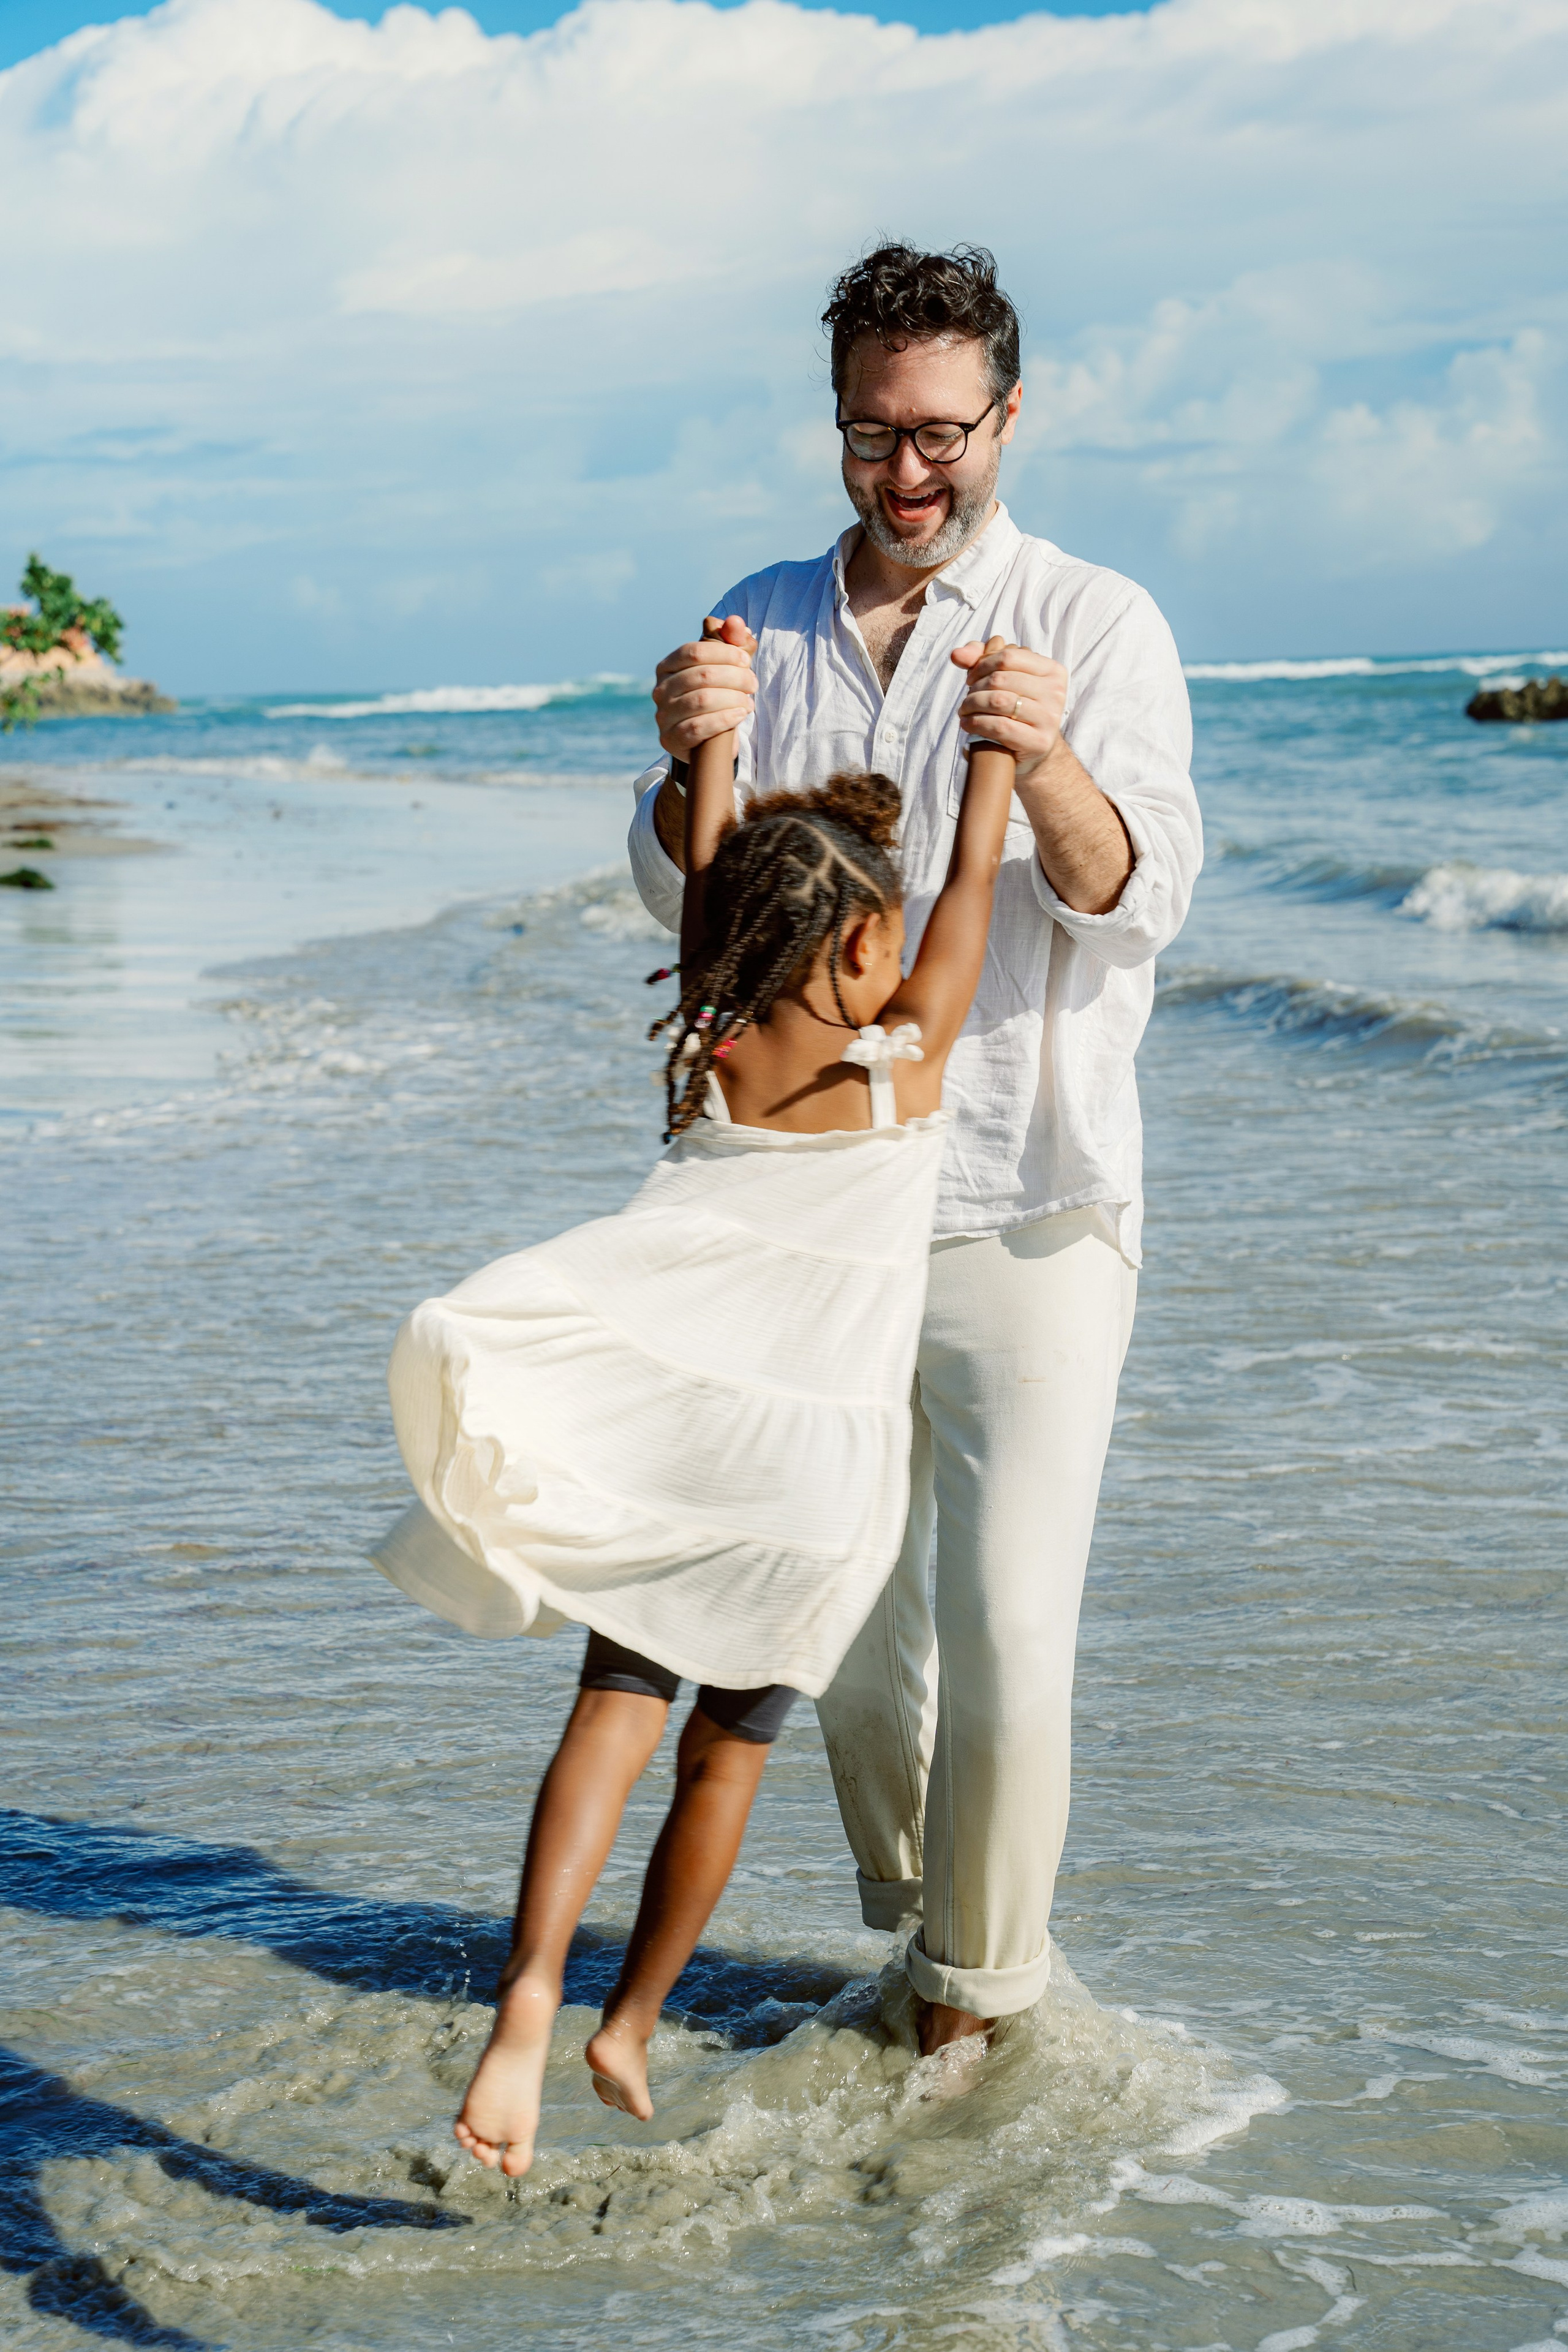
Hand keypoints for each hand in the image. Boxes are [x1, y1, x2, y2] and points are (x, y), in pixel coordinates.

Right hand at [652, 614, 756, 757]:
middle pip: (702, 675)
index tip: (746, 660)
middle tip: (753, 683)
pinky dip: (725, 719)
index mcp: (667, 667)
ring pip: (702, 700)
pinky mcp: (670, 738)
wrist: (703, 741)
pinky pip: (699, 726)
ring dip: (733, 698)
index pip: (695, 651)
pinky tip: (740, 714)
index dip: (724, 652)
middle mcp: (660, 689)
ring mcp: (663, 715)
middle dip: (735, 677)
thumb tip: (736, 622)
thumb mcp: (723, 668)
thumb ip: (731, 643)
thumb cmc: (715, 697)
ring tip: (749, 702)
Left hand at [951, 638, 1067, 783]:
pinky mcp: (1039, 741)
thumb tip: (957, 655)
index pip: (1008, 656)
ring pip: (998, 701)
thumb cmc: (1016, 708)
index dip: (982, 665)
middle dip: (975, 688)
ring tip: (964, 711)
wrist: (1034, 748)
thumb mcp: (1004, 678)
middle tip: (967, 699)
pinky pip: (1000, 727)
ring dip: (971, 705)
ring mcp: (1050, 717)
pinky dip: (976, 723)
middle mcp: (1055, 692)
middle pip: (1000, 679)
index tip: (971, 678)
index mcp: (1052, 670)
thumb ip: (979, 658)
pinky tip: (967, 724)